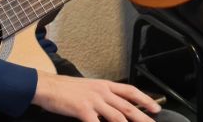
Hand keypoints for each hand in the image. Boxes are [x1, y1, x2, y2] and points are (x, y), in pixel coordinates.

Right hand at [32, 71, 159, 121]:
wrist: (47, 86)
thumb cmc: (65, 89)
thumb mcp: (87, 88)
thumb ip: (101, 96)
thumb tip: (112, 107)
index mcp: (104, 85)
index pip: (130, 91)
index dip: (145, 99)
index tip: (155, 108)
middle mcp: (101, 91)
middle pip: (127, 106)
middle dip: (143, 117)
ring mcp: (93, 100)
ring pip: (117, 117)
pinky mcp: (83, 109)